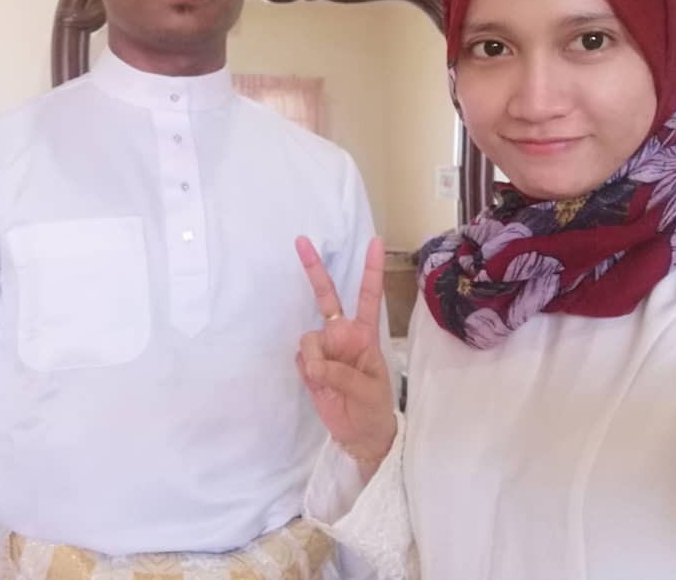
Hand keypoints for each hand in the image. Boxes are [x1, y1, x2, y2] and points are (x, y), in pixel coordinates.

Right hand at [295, 236, 396, 478]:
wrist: (359, 434)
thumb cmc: (373, 408)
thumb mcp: (368, 390)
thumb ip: (341, 374)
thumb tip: (313, 365)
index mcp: (364, 334)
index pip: (368, 297)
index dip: (370, 270)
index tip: (375, 242)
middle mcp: (342, 334)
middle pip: (326, 297)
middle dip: (314, 269)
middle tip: (301, 240)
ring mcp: (324, 348)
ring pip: (308, 338)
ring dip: (315, 360)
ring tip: (328, 382)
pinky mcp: (308, 364)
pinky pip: (300, 359)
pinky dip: (307, 372)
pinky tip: (318, 385)